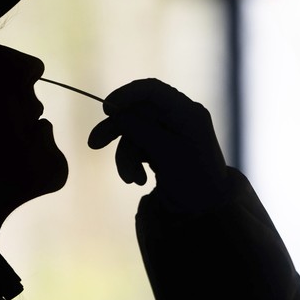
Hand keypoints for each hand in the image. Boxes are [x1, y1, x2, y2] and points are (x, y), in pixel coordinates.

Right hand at [88, 78, 228, 212]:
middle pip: (138, 112)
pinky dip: (135, 162)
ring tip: (132, 179)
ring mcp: (172, 132)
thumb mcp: (163, 152)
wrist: (205, 209)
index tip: (106, 109)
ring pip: (135, 133)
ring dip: (127, 156)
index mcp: (187, 112)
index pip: (153, 90)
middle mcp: (180, 118)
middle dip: (118, 130)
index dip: (126, 94)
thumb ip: (139, 128)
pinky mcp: (164, 147)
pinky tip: (139, 180)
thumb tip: (115, 109)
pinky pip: (140, 146)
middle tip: (94, 144)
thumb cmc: (192, 179)